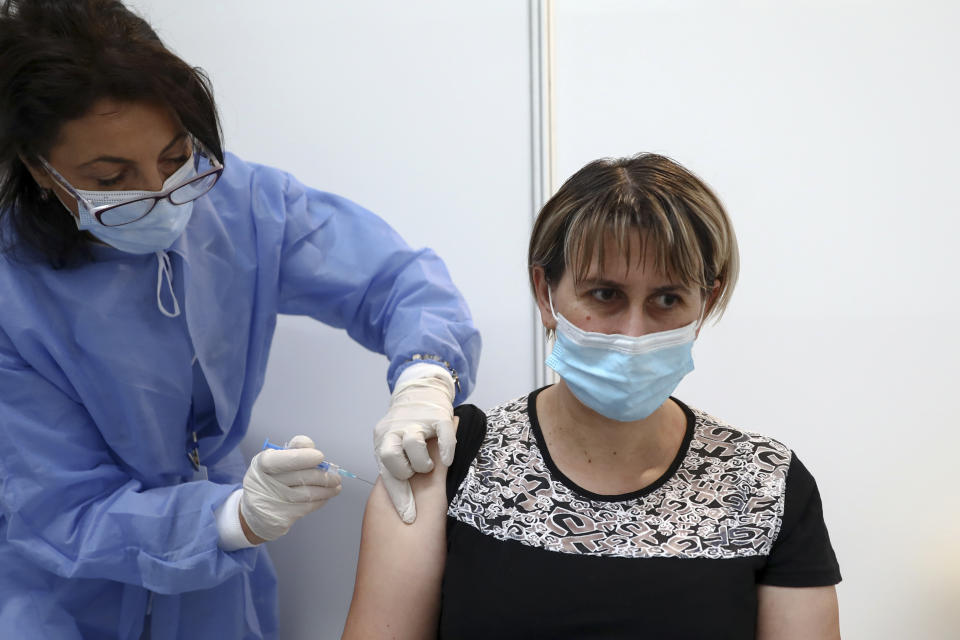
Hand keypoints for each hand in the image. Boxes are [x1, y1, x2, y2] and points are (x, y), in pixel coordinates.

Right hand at [239, 435, 340, 541]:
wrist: (256, 513)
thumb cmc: (269, 480)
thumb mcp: (273, 461)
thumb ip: (292, 451)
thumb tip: (311, 447)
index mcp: (261, 464)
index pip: (281, 459)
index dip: (303, 457)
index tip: (320, 456)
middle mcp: (264, 483)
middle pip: (300, 477)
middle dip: (323, 476)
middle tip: (336, 477)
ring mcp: (272, 502)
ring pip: (307, 494)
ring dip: (327, 490)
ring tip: (336, 486)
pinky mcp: (280, 517)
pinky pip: (307, 507)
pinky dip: (320, 500)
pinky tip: (326, 496)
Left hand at [374, 363, 455, 523]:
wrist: (421, 389)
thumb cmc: (409, 427)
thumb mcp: (397, 446)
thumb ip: (398, 467)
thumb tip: (404, 507)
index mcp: (382, 441)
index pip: (386, 473)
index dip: (399, 497)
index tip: (409, 517)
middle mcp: (394, 430)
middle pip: (391, 456)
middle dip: (406, 471)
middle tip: (417, 473)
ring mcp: (415, 420)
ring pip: (414, 444)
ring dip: (423, 461)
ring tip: (430, 464)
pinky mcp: (436, 414)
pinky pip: (443, 435)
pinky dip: (447, 449)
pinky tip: (447, 458)